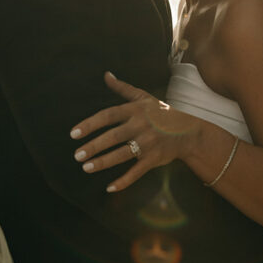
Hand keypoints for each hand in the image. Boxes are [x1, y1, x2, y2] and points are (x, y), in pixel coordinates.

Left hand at [69, 72, 199, 191]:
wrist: (188, 132)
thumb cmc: (162, 113)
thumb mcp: (144, 98)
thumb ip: (123, 88)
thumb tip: (106, 75)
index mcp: (135, 110)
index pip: (108, 116)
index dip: (90, 124)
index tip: (74, 134)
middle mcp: (141, 125)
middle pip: (113, 136)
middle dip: (94, 147)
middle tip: (77, 155)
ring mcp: (148, 143)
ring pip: (122, 154)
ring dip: (103, 162)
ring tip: (86, 167)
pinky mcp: (154, 158)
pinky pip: (137, 171)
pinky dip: (124, 181)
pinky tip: (109, 187)